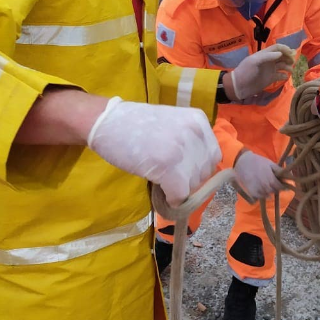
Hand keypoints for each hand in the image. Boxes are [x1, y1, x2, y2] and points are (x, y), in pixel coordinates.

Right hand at [88, 98, 220, 206]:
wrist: (106, 121)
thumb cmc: (135, 124)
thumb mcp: (172, 124)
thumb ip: (190, 141)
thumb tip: (199, 173)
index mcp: (198, 120)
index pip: (213, 156)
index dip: (198, 167)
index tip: (183, 170)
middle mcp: (195, 132)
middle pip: (205, 172)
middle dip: (189, 179)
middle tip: (168, 175)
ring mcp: (182, 149)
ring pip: (193, 185)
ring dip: (179, 189)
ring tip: (161, 179)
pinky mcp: (168, 167)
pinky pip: (180, 194)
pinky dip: (172, 199)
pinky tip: (161, 192)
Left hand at [228, 44, 295, 100]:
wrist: (239, 86)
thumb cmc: (245, 72)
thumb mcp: (254, 62)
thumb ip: (267, 56)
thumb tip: (280, 54)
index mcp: (264, 54)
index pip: (277, 48)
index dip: (285, 49)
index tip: (291, 53)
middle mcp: (269, 61)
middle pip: (282, 56)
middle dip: (288, 57)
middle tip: (292, 61)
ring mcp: (270, 70)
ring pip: (282, 65)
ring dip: (288, 66)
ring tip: (290, 70)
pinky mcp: (271, 79)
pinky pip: (280, 75)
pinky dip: (284, 75)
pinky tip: (285, 77)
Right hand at [234, 150, 283, 199]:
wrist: (243, 162)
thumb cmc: (258, 162)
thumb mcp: (270, 163)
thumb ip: (280, 170)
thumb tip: (291, 175)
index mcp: (270, 179)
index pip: (280, 187)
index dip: (283, 187)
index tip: (284, 186)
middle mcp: (264, 186)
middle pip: (274, 191)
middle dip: (275, 188)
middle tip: (274, 184)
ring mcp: (258, 189)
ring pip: (267, 195)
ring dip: (269, 192)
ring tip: (267, 185)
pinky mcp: (251, 192)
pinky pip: (260, 197)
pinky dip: (262, 195)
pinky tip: (261, 189)